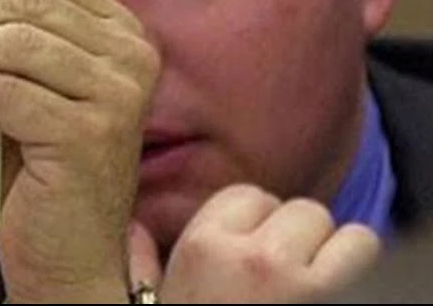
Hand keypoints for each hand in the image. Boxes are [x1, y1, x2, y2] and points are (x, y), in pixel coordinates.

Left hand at [0, 0, 159, 302]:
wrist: (67, 258)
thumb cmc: (35, 171)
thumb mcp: (25, 87)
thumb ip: (0, 37)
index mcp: (117, 29)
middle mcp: (129, 54)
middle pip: (23, 2)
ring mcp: (116, 95)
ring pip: (13, 43)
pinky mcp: (90, 136)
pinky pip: (4, 93)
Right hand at [128, 184, 382, 302]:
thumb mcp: (145, 303)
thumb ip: (139, 261)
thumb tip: (132, 228)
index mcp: (200, 246)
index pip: (249, 195)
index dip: (257, 221)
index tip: (253, 248)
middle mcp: (248, 253)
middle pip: (299, 209)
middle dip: (299, 234)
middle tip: (288, 267)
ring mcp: (290, 277)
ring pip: (335, 225)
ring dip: (333, 249)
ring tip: (316, 276)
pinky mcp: (322, 296)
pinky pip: (359, 250)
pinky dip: (355, 264)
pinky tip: (334, 288)